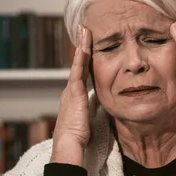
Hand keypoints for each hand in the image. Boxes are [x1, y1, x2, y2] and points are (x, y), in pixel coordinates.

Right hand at [50, 25, 91, 165]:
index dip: (85, 60)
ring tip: (85, 30)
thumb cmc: (80, 138)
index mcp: (75, 98)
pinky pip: (78, 69)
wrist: (69, 144)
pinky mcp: (73, 91)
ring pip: (78, 63)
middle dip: (82, 48)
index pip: (82, 74)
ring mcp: (71, 90)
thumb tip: (107, 109)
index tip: (89, 47)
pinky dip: (82, 56)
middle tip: (85, 31)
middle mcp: (71, 91)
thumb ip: (97, 112)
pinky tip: (86, 44)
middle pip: (79, 64)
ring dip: (82, 46)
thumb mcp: (90, 121)